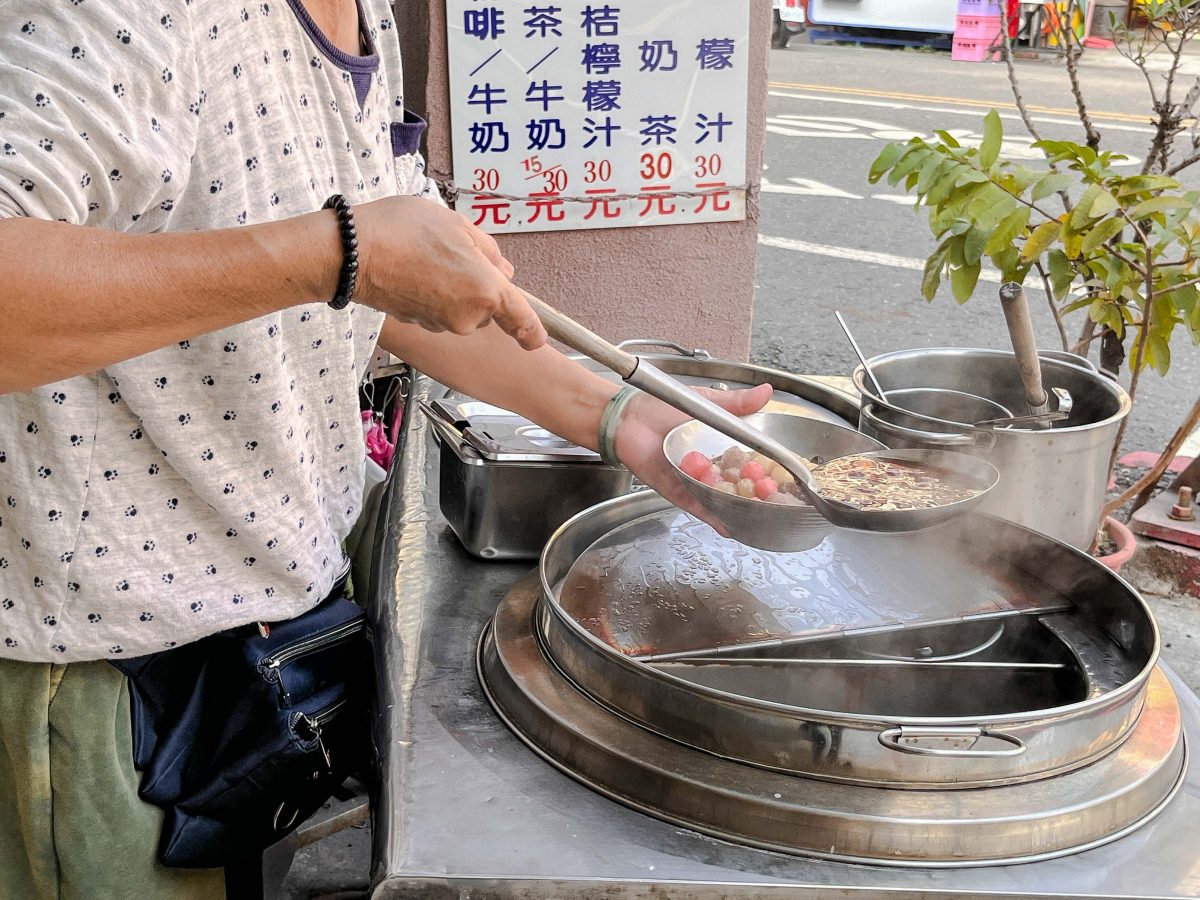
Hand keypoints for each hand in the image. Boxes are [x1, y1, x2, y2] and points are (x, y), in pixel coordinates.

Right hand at [352, 196, 546, 349]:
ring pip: (462, 309)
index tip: (536, 338)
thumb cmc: (403, 231)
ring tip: (426, 258)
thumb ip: (488, 250)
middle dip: (478, 284)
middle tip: (452, 253)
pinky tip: (412, 272)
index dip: (532, 331)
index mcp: (486, 290)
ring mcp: (442, 324)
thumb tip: (503, 271)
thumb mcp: (457, 224)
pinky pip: (439, 311)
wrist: (351, 254)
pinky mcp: (420, 325)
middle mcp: (468, 316)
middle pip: (487, 307)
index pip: (521, 320)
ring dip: (452, 288)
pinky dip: (432, 295)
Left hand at [612, 384, 772, 535]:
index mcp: (717, 445)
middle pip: (736, 484)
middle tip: (778, 503)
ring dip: (738, 509)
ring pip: (719, 499)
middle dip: (756, 495)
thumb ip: (736, 404)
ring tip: (760, 519)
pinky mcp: (676, 491)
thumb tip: (767, 393)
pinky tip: (728, 526)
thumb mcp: (706, 401)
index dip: (765, 470)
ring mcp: (693, 480)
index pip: (746, 461)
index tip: (785, 478)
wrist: (627, 418)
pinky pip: (696, 505)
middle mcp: (708, 466)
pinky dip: (711, 516)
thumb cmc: (660, 406)